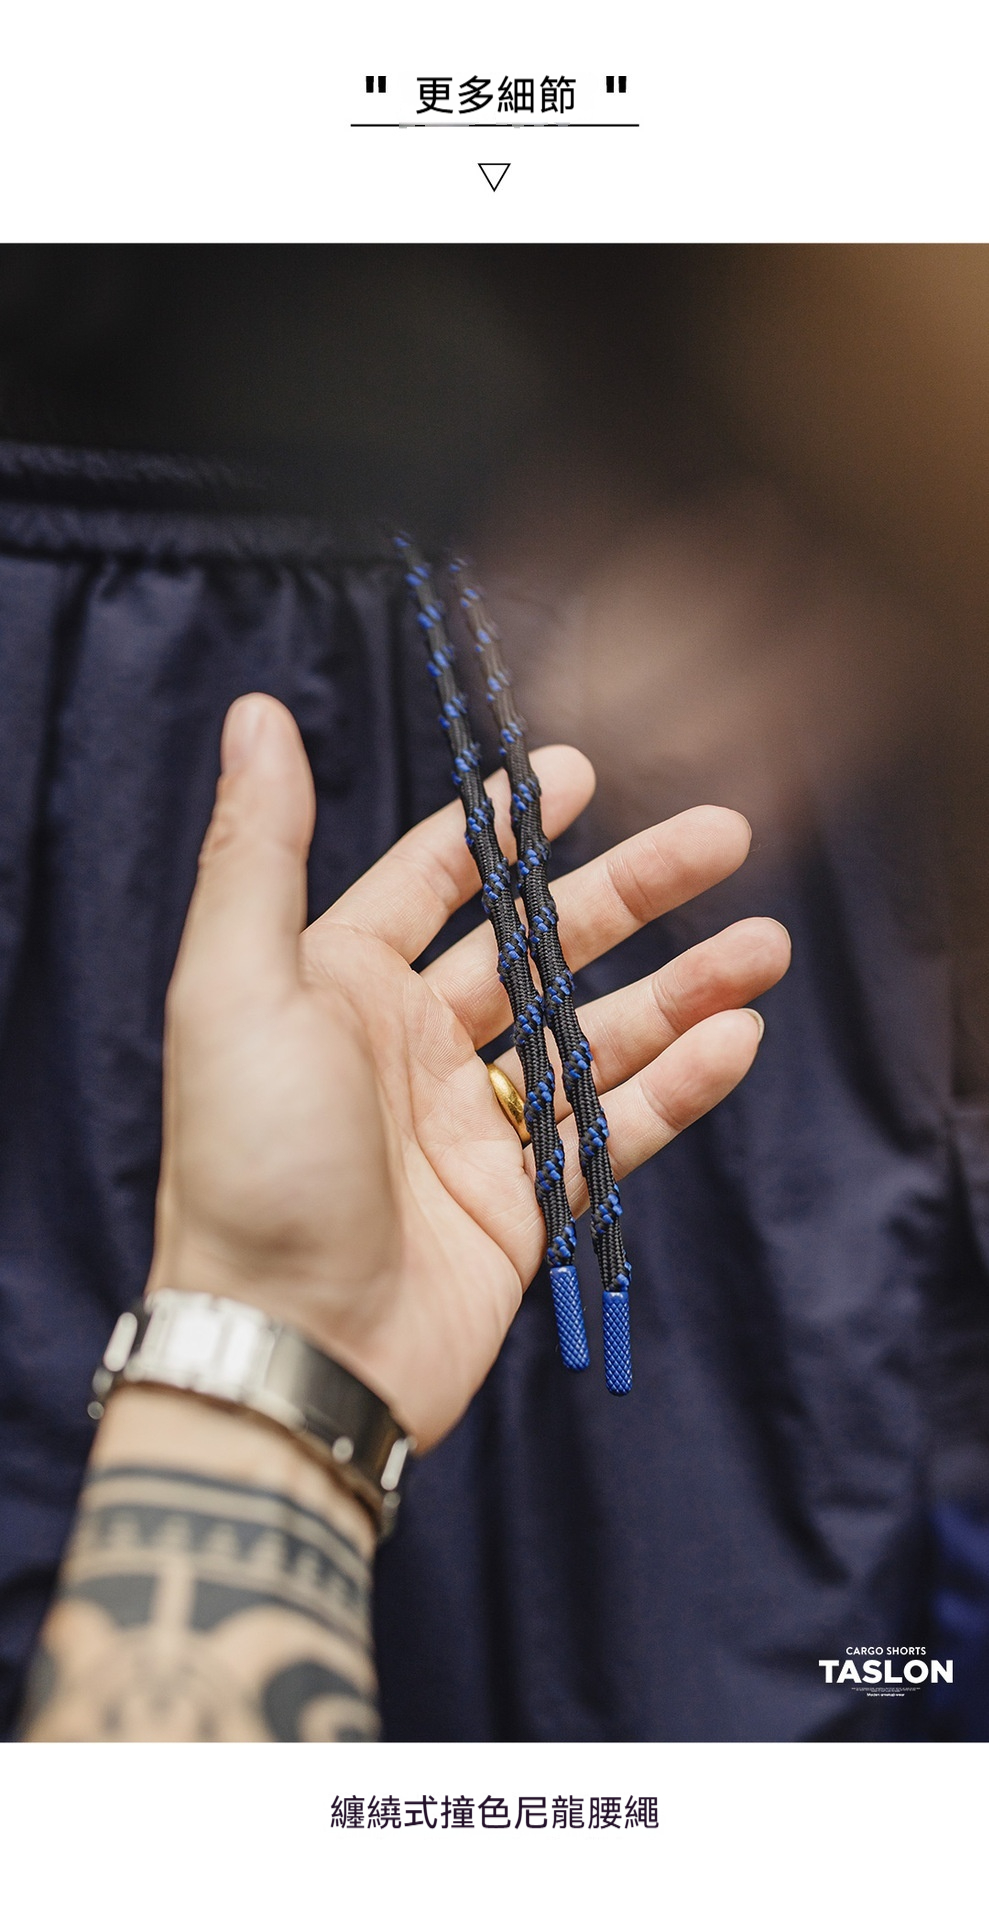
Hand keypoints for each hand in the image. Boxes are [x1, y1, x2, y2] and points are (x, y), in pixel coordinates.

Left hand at [150, 694, 789, 1446]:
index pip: (434, 881)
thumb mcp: (234, 988)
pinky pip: (613, 1130)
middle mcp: (409, 1046)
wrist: (290, 1349)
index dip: (502, 827)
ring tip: (764, 949)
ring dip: (681, 989)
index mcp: (339, 984)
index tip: (578, 774)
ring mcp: (471, 1127)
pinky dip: (677, 1088)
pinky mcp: (520, 1204)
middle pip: (541, 947)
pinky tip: (735, 1041)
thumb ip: (256, 850)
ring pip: (596, 1036)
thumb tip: (255, 715)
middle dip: (633, 892)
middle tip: (722, 839)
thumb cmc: (249, 1162)